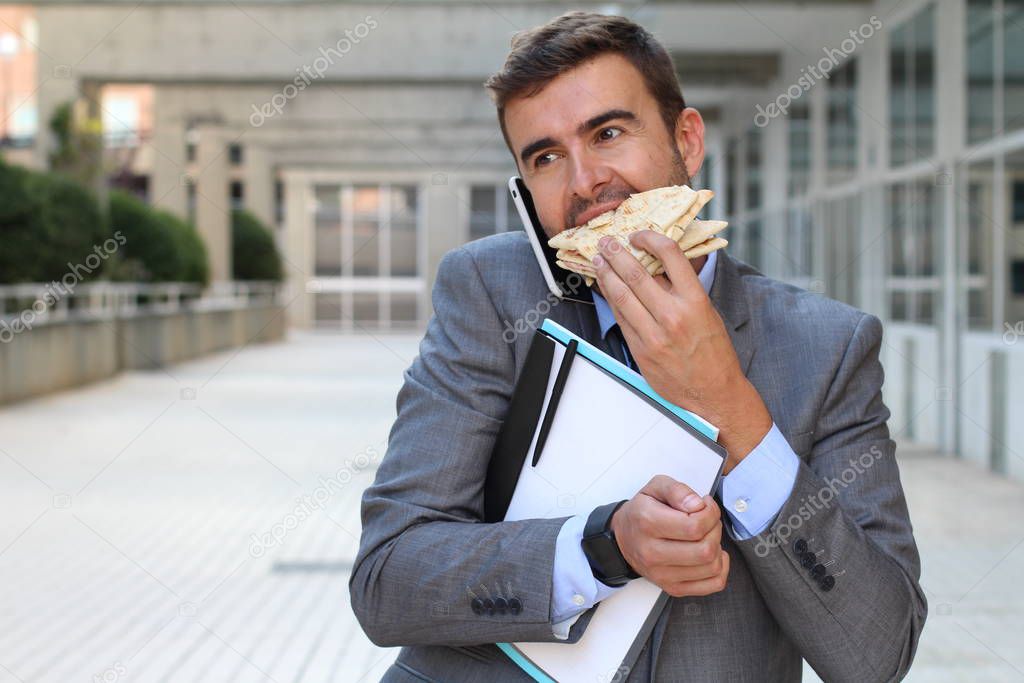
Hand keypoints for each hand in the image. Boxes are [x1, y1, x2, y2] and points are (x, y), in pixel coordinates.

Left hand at [592, 230, 771, 469]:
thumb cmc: (714, 353)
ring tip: (599, 261)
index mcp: (695, 301)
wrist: (714, 394)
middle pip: (636, 273)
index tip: (639, 235)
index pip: (670, 255)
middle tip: (606, 242)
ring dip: (606, 274)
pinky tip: (606, 289)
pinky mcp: (640, 350)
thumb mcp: (707, 313)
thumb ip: (681, 290)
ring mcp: (653, 335)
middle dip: (617, 254)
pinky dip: (611, 300)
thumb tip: (656, 266)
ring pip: (621, 295)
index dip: (650, 238)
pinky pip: (620, 318)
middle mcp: (672, 315)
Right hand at [610, 475, 728, 597]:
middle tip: (707, 520)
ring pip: (712, 567)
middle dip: (715, 529)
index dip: (710, 513)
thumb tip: (697, 504)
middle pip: (705, 549)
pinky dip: (720, 568)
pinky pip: (713, 584)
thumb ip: (677, 490)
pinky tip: (711, 555)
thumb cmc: (641, 513)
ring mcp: (662, 574)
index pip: (694, 526)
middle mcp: (652, 553)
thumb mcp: (655, 488)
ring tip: (706, 536)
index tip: (705, 505)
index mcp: (647, 523)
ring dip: (717, 547)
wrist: (622, 540)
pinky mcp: (672, 588)